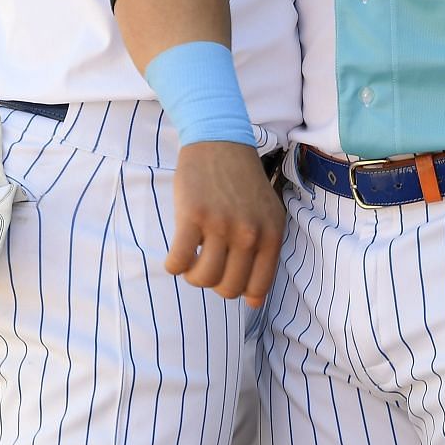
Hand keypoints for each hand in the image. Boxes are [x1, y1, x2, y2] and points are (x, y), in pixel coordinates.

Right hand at [165, 142, 285, 307]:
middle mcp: (249, 233)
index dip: (239, 291)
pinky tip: (176, 254)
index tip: (227, 278)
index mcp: (272, 235)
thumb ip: (264, 255)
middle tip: (207, 263)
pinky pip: (178, 262)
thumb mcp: (266, 216)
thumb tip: (254, 302)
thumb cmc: (241, 183)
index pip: (257, 288)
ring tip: (192, 257)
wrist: (220, 141)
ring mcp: (221, 224)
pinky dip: (173, 265)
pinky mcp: (192, 215)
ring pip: (202, 279)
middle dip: (213, 283)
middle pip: (227, 289)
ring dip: (192, 275)